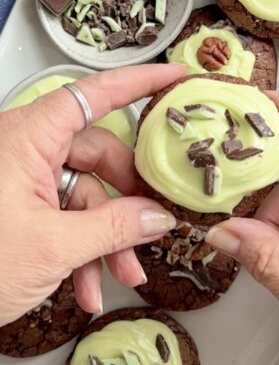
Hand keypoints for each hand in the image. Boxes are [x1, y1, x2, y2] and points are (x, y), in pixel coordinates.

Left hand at [0, 64, 183, 326]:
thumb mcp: (52, 248)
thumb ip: (113, 229)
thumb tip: (156, 217)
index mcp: (26, 139)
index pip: (92, 94)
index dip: (138, 82)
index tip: (174, 77)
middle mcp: (24, 150)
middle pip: (97, 155)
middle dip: (125, 202)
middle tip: (149, 229)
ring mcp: (21, 179)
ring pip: (84, 195)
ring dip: (105, 240)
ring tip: (118, 276)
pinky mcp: (18, 206)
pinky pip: (63, 217)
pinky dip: (79, 252)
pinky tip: (85, 287)